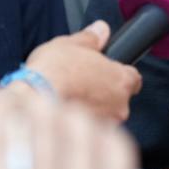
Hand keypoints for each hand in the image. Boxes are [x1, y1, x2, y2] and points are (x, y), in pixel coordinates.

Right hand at [23, 20, 142, 121]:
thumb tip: (101, 29)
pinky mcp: (91, 139)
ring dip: (94, 108)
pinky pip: (92, 127)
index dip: (120, 74)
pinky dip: (83, 121)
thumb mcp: (71, 44)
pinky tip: (67, 112)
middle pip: (119, 98)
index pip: (134, 78)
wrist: (34, 101)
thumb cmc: (54, 72)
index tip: (107, 72)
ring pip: (106, 114)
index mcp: (121, 80)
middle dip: (105, 93)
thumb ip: (91, 37)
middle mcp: (120, 105)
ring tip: (72, 99)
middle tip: (83, 85)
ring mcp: (107, 123)